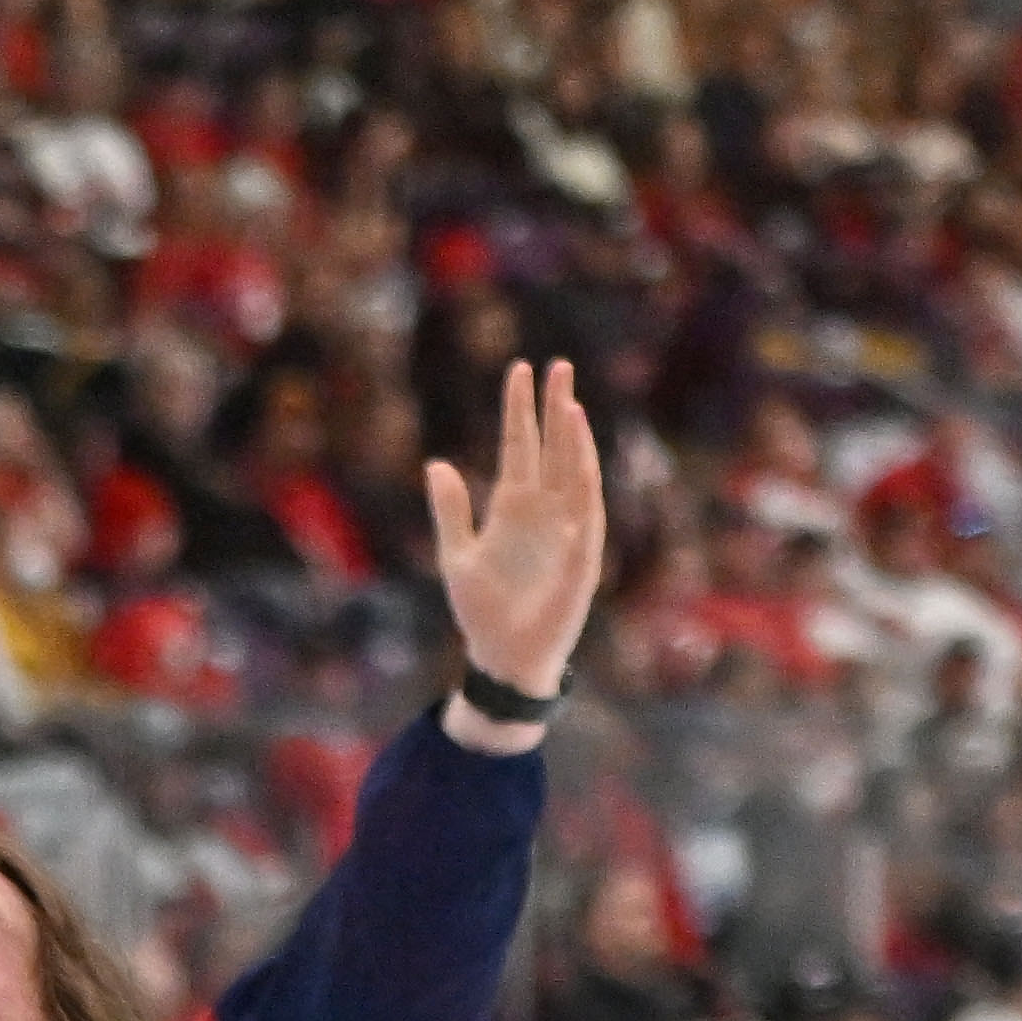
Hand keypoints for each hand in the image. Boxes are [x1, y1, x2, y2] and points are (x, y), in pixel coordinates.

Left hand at [424, 358, 606, 741]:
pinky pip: (585, 512)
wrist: (502, 657)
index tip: (519, 369)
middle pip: (552, 447)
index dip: (519, 409)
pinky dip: (584, 481)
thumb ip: (450, 510)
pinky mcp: (580, 556)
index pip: (519, 445)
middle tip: (558, 363)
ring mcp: (565, 530)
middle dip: (555, 406)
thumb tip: (435, 463)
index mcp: (512, 506)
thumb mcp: (456, 555)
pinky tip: (579, 451)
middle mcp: (543, 511)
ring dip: (573, 437)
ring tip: (569, 399)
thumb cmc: (481, 610)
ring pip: (572, 471)